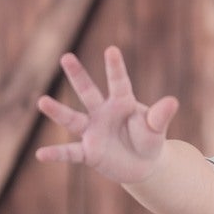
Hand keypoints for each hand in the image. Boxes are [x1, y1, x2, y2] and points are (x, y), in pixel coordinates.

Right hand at [34, 46, 180, 184]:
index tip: (112, 50)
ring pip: (72, 119)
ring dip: (58, 111)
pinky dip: (56, 154)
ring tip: (41, 101)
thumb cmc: (148, 139)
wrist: (142, 164)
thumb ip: (160, 116)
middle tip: (66, 57)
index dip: (115, 68)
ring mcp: (92, 131)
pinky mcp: (88, 152)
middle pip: (88, 92)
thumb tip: (172, 101)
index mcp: (122, 102)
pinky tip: (41, 154)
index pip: (119, 83)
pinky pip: (70, 153)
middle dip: (78, 75)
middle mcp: (102, 113)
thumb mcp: (156, 129)